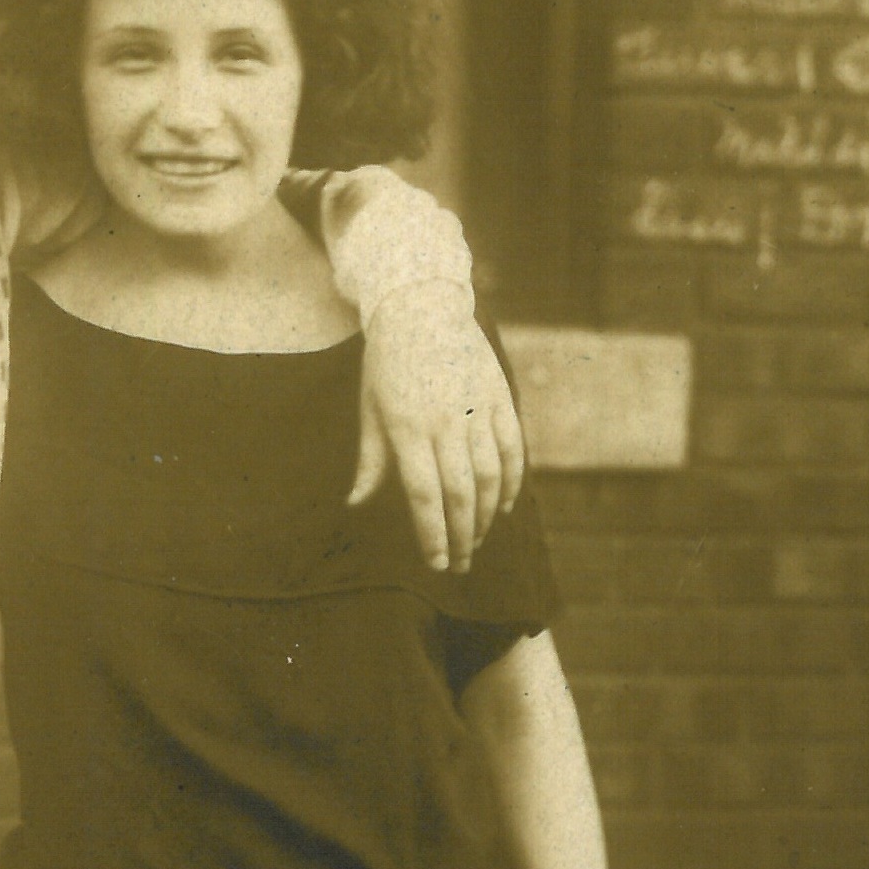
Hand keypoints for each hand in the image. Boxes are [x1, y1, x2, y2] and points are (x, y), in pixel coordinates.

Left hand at [351, 296, 524, 572]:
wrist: (421, 304)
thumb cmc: (387, 363)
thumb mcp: (370, 409)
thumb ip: (371, 460)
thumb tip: (356, 504)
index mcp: (408, 427)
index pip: (425, 496)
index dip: (433, 535)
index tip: (438, 564)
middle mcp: (446, 422)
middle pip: (461, 494)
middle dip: (462, 536)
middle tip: (461, 564)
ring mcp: (477, 408)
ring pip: (491, 476)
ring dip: (487, 516)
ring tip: (478, 539)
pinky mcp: (500, 396)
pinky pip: (513, 448)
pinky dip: (513, 481)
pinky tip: (505, 506)